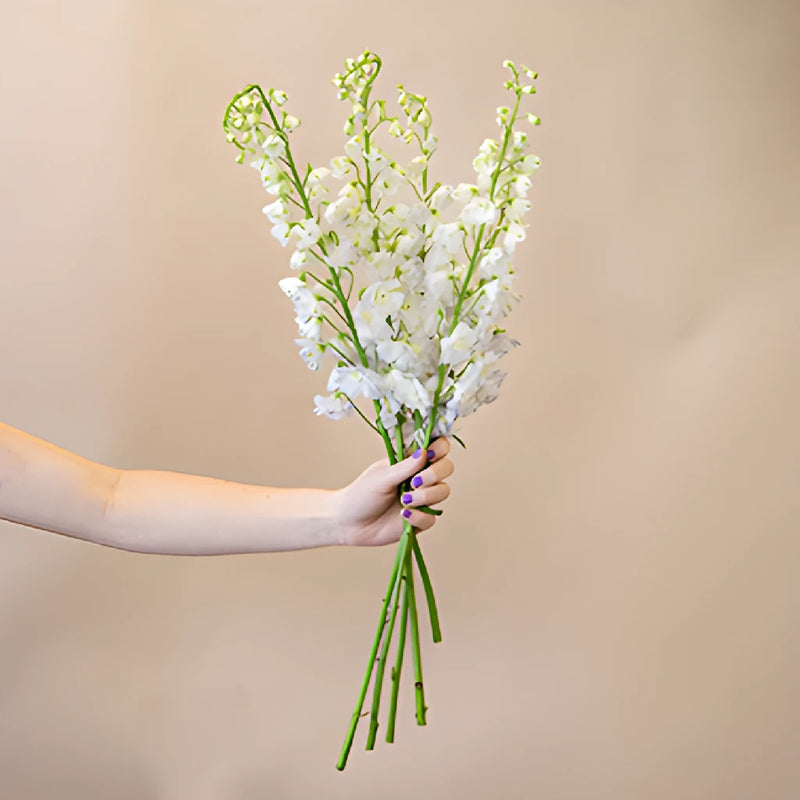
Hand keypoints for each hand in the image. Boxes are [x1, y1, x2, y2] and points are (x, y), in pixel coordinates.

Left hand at [333, 437, 453, 546]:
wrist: (349, 524)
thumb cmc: (361, 495)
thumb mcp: (382, 477)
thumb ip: (405, 466)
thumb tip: (424, 452)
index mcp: (410, 462)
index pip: (436, 448)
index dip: (440, 447)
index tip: (430, 453)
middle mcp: (420, 478)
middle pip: (446, 468)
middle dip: (435, 473)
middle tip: (416, 481)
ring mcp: (422, 499)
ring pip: (443, 491)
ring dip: (426, 496)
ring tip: (405, 500)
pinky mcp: (421, 519)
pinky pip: (432, 517)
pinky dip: (419, 516)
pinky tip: (404, 515)